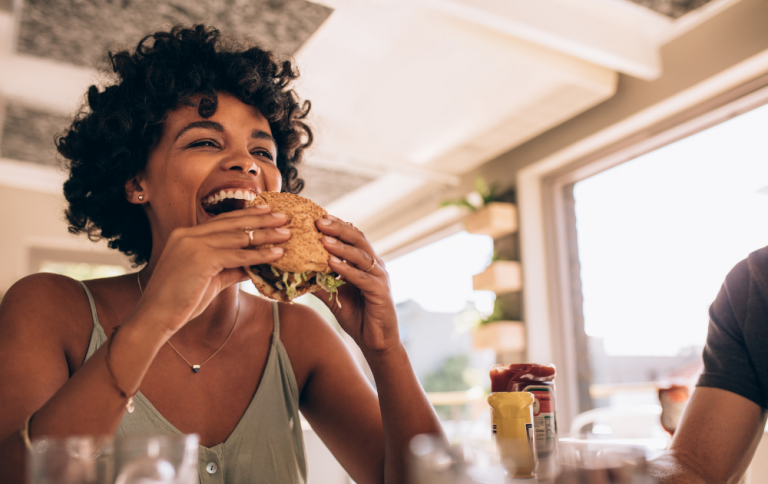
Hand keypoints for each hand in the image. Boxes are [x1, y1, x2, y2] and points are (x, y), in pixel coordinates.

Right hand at [137, 205, 290, 333]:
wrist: (156, 316)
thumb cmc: (180, 301)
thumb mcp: (210, 279)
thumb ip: (230, 268)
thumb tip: (254, 266)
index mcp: (186, 235)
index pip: (222, 221)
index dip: (246, 215)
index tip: (267, 211)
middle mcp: (188, 234)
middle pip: (232, 223)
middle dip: (261, 219)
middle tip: (283, 216)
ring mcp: (193, 244)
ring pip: (238, 237)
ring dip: (266, 235)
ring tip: (286, 234)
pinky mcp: (201, 258)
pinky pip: (237, 255)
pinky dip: (259, 255)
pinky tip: (276, 254)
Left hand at [315, 215, 398, 351]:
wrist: (376, 341)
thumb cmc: (357, 316)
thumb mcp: (334, 296)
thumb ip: (320, 281)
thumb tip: (297, 271)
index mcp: (366, 262)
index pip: (353, 237)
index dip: (337, 225)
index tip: (317, 216)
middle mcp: (375, 265)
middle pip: (358, 239)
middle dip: (338, 228)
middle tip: (319, 220)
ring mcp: (380, 277)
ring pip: (360, 255)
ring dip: (341, 246)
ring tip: (323, 238)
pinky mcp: (380, 292)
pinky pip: (362, 277)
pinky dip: (346, 269)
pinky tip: (332, 263)